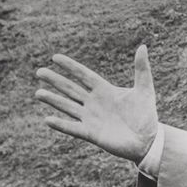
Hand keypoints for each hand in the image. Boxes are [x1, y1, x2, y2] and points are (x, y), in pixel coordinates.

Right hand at [35, 45, 157, 162]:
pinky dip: (61, 125)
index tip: (55, 57)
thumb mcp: (145, 90)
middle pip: (71, 89)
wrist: (148, 140)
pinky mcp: (91, 134)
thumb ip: (142, 69)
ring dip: (54, 100)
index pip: (84, 75)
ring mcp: (91, 119)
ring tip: (38, 93)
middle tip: (39, 72)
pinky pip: (73, 128)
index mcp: (104, 90)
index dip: (70, 66)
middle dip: (56, 81)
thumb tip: (143, 46)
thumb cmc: (146, 115)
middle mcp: (94, 103)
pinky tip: (48, 119)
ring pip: (68, 107)